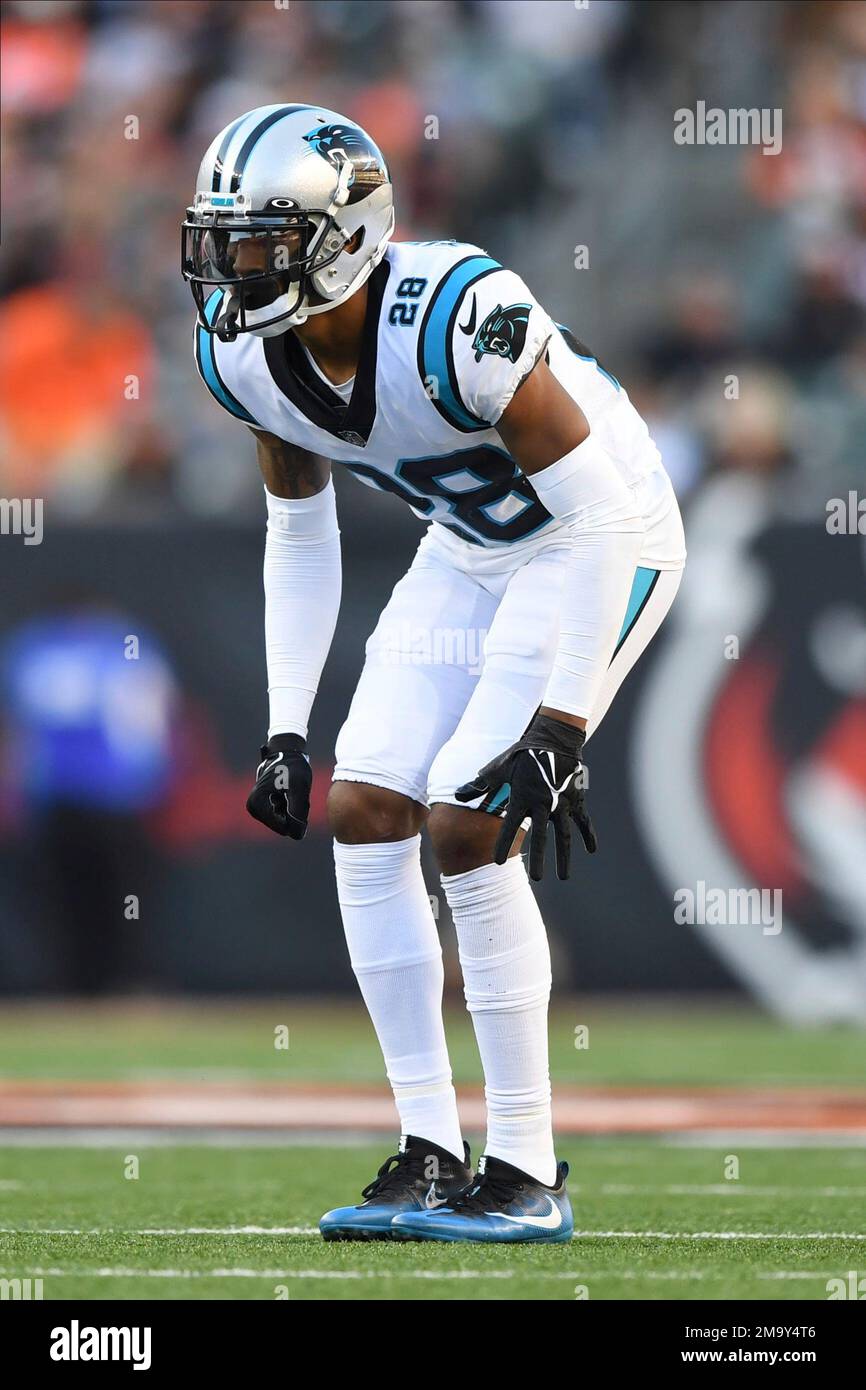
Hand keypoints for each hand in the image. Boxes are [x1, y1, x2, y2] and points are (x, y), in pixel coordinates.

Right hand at [246, 733, 311, 838]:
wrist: (286, 752)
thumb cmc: (293, 767)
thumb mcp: (299, 787)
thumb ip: (298, 811)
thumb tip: (297, 835)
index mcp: (257, 805)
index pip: (284, 828)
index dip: (298, 816)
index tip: (294, 794)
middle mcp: (254, 809)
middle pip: (284, 826)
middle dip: (294, 812)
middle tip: (293, 791)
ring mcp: (258, 809)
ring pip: (286, 822)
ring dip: (294, 809)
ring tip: (290, 790)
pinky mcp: (264, 808)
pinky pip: (284, 816)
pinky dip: (291, 807)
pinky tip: (288, 792)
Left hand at [455, 713, 596, 880]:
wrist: (554, 738)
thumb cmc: (522, 754)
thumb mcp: (498, 768)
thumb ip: (480, 786)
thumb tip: (457, 796)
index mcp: (522, 798)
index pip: (509, 827)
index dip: (503, 845)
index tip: (498, 862)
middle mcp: (543, 804)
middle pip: (541, 837)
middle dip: (539, 860)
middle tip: (537, 879)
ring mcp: (562, 803)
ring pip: (564, 835)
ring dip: (564, 857)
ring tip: (564, 877)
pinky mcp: (576, 799)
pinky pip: (584, 821)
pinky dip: (589, 835)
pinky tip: (592, 850)